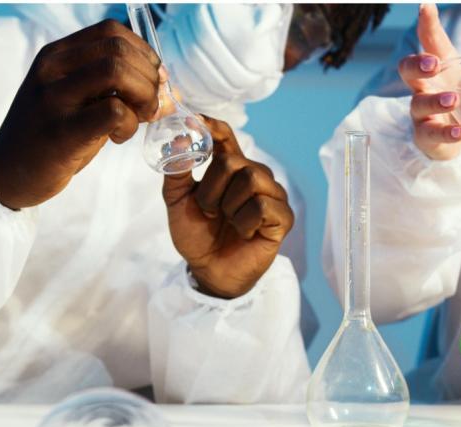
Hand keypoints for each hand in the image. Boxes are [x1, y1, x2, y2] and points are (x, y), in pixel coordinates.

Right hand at [0, 19, 163, 209]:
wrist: (8, 171)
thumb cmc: (54, 134)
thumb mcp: (79, 99)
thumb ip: (116, 87)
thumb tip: (167, 87)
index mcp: (57, 55)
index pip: (112, 31)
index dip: (144, 54)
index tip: (153, 81)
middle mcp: (53, 69)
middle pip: (119, 50)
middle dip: (149, 78)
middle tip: (150, 107)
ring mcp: (54, 98)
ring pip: (117, 72)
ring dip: (143, 97)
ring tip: (137, 119)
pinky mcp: (63, 132)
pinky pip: (114, 111)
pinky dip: (130, 124)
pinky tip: (118, 137)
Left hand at [162, 116, 293, 298]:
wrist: (208, 270)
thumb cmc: (197, 234)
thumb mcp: (177, 201)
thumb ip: (176, 170)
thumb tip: (178, 139)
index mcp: (231, 168)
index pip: (226, 136)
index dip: (214, 127)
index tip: (197, 121)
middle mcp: (255, 176)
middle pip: (234, 161)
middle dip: (212, 189)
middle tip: (209, 211)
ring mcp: (273, 195)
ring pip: (251, 179)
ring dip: (229, 206)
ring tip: (227, 222)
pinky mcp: (283, 217)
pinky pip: (262, 206)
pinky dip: (244, 222)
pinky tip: (244, 233)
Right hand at [399, 4, 460, 160]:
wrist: (454, 143)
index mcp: (444, 70)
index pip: (431, 43)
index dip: (427, 24)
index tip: (425, 6)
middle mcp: (427, 88)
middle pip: (407, 69)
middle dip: (416, 64)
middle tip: (432, 63)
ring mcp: (423, 112)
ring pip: (418, 102)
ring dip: (435, 100)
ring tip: (454, 99)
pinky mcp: (426, 135)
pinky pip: (429, 132)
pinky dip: (446, 132)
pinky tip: (460, 131)